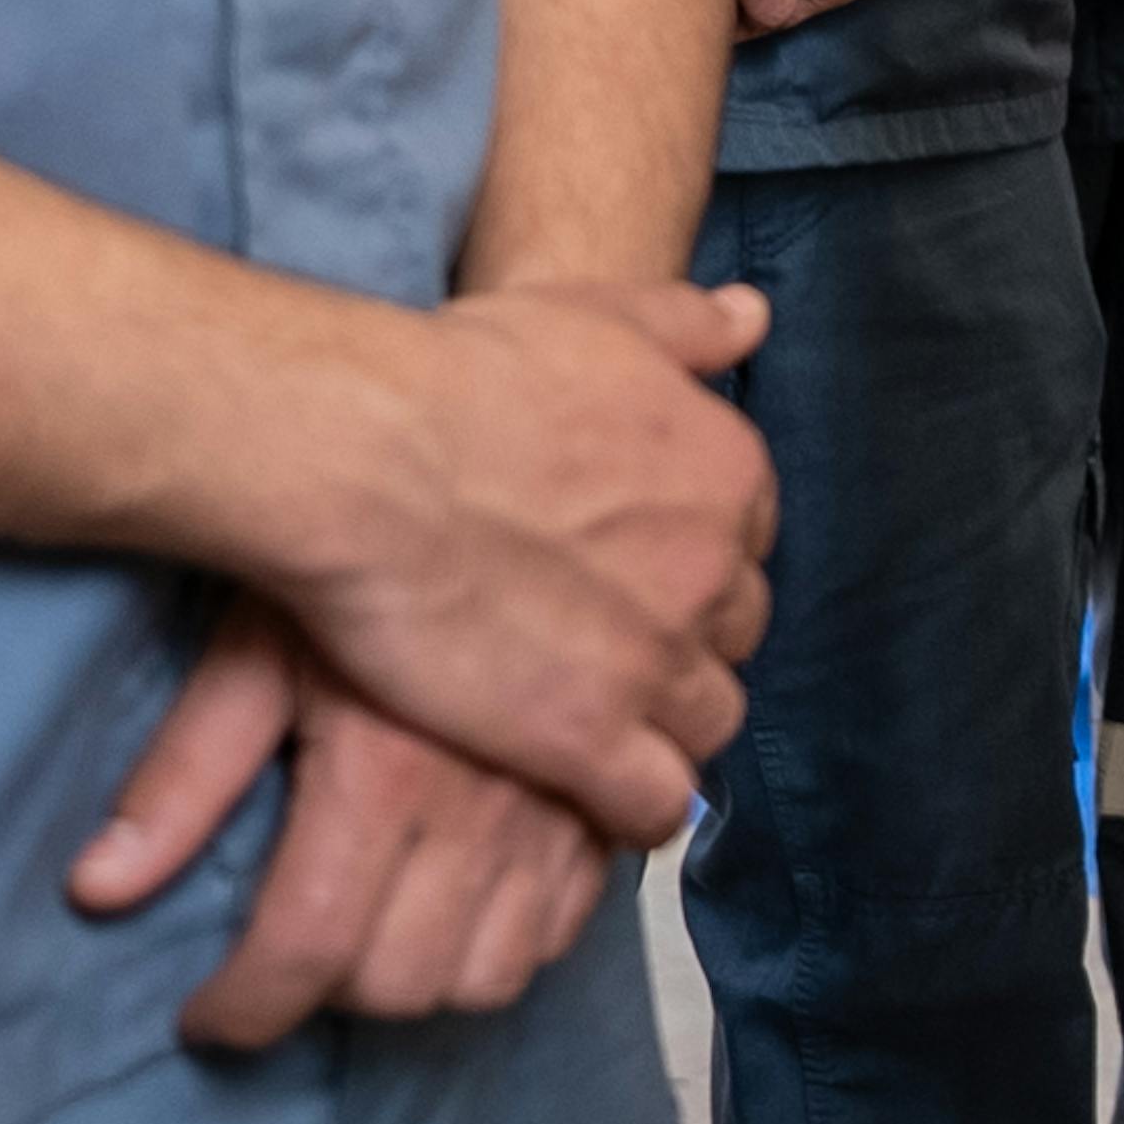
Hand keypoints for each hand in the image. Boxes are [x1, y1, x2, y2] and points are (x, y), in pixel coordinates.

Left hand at [73, 600, 613, 1046]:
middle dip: (329, 992)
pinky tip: (461, 894)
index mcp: (383, 774)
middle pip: (405, 983)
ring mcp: (562, 806)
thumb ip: (181, 779)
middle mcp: (484, 805)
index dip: (245, 1010)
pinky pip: (567, 927)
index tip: (209, 1017)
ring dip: (425, 975)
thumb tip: (96, 891)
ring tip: (375, 931)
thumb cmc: (361, 554)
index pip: (309, 952)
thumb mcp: (253, 654)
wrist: (508, 468)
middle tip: (290, 953)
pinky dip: (510, 937)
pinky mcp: (613, 794)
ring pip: (493, 974)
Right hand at [272, 275, 775, 847]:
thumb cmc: (464, 372)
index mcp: (724, 473)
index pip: (746, 540)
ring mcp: (655, 659)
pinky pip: (654, 800)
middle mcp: (711, 569)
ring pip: (708, 720)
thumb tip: (749, 315)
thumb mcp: (597, 314)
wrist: (373, 454)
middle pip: (732, 631)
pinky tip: (601, 804)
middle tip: (620, 655)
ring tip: (613, 732)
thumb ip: (685, 324)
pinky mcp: (588, 736)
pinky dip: (640, 809)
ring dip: (671, 728)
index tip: (646, 576)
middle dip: (689, 644)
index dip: (695, 563)